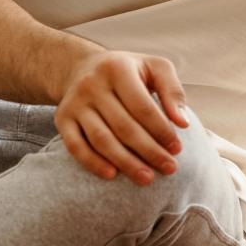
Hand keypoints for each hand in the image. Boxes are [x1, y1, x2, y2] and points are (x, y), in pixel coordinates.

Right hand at [53, 51, 188, 183]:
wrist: (84, 67)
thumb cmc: (130, 71)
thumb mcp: (155, 67)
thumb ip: (173, 91)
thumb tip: (182, 123)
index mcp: (118, 68)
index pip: (142, 106)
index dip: (161, 130)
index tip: (178, 149)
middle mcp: (92, 84)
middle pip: (124, 126)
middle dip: (149, 151)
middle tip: (169, 168)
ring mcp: (75, 103)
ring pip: (101, 139)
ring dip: (125, 162)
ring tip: (146, 178)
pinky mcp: (62, 118)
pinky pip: (76, 146)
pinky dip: (93, 162)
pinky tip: (112, 175)